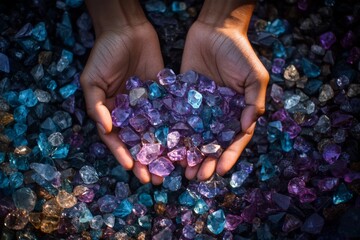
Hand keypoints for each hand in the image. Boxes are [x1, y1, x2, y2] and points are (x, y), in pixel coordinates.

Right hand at [80, 19, 163, 183]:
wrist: (127, 30)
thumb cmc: (104, 54)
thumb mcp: (92, 80)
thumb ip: (96, 105)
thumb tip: (105, 129)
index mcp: (111, 113)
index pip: (117, 140)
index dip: (123, 155)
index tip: (132, 169)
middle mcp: (131, 114)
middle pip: (138, 143)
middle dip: (146, 161)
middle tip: (156, 179)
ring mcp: (148, 107)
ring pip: (156, 134)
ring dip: (162, 152)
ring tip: (171, 169)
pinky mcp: (164, 96)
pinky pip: (169, 116)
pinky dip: (174, 131)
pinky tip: (183, 144)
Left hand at [181, 1, 268, 180]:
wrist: (214, 30)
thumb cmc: (239, 52)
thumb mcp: (254, 76)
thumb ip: (253, 101)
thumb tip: (247, 126)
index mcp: (236, 112)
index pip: (234, 140)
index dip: (229, 156)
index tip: (222, 171)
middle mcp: (217, 115)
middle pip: (212, 144)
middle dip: (206, 161)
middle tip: (197, 176)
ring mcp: (199, 109)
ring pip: (193, 137)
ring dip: (188, 154)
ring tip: (182, 170)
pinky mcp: (182, 99)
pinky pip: (177, 119)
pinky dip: (173, 135)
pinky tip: (167, 148)